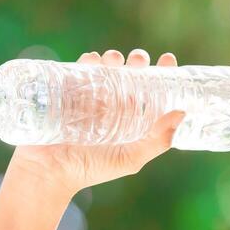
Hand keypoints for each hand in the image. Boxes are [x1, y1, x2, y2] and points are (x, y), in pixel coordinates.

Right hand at [7, 48, 184, 195]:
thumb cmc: (91, 169)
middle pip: (130, 73)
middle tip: (138, 60)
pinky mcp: (67, 92)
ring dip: (112, 57)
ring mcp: (89, 96)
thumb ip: (157, 141)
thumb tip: (180, 113)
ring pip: (106, 67)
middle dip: (137, 60)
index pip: (151, 89)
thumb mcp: (130, 158)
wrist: (49, 172)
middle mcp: (112, 103)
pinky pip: (78, 69)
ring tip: (113, 60)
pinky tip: (92, 59)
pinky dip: (87, 60)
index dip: (161, 72)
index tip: (168, 60)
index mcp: (130, 117)